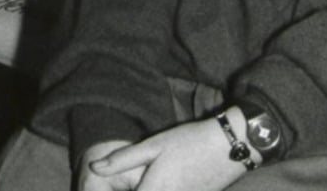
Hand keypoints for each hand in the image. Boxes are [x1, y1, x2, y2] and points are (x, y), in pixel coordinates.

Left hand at [89, 108, 255, 190]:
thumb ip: (123, 160)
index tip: (97, 189)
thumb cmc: (190, 141)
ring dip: (145, 189)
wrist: (231, 146)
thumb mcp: (155, 144)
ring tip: (150, 178)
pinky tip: (163, 181)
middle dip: (133, 190)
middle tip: (137, 179)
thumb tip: (95, 168)